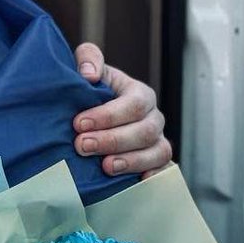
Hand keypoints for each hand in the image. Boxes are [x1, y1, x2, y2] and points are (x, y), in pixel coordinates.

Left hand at [72, 43, 171, 177]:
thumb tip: (89, 74)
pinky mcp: (155, 164)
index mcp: (140, 94)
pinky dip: (153, 177)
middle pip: (145, 131)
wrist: (89, 117)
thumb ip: (88, 59)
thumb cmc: (89, 92)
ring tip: (105, 167)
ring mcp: (156, 142)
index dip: (107, 115)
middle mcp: (153, 119)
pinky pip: (164, 172)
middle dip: (112, 140)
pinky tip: (136, 183)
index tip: (78, 123)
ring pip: (157, 152)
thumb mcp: (88, 69)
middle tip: (81, 145)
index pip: (133, 104)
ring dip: (131, 161)